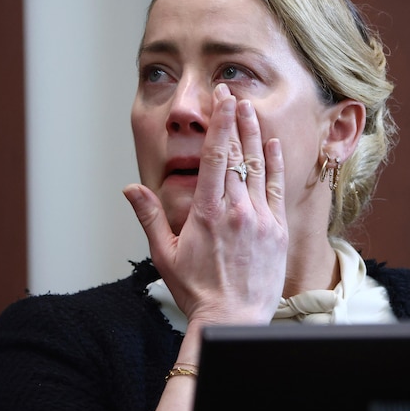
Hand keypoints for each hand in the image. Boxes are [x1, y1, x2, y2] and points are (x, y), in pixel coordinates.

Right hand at [124, 83, 287, 325]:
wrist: (234, 317)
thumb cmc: (197, 289)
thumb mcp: (164, 254)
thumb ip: (149, 217)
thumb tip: (131, 188)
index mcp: (208, 211)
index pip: (217, 156)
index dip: (221, 123)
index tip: (222, 99)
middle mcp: (237, 209)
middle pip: (238, 154)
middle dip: (235, 119)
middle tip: (231, 92)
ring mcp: (261, 218)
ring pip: (259, 167)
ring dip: (255, 135)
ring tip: (250, 109)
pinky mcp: (277, 229)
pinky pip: (278, 189)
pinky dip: (276, 164)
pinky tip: (273, 144)